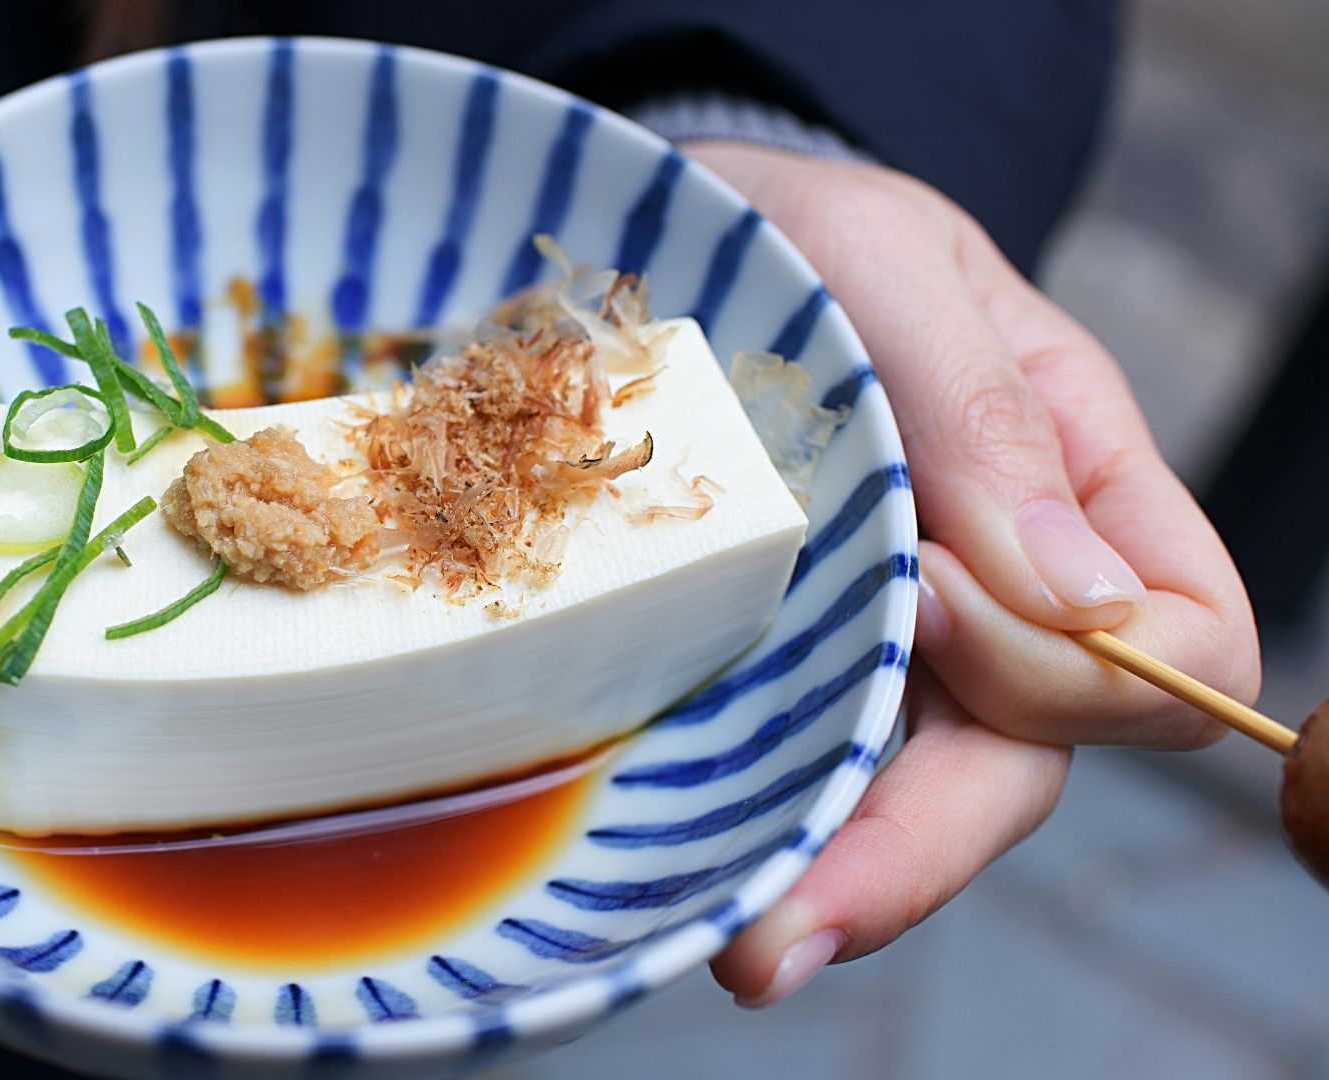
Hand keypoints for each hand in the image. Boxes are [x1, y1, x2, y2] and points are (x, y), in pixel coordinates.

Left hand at [683, 141, 1259, 1003]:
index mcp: (1079, 489)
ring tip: (746, 943)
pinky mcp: (781, 656)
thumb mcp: (893, 271)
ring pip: (911, 797)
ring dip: (839, 879)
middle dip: (922, 851)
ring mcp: (889, 636)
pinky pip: (803, 766)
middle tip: (794, 924)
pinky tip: (700, 871)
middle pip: (1026, 763)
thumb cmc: (807, 233)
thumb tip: (1081, 598)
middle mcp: (1000, 591)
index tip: (928, 593)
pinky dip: (767, 827)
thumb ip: (990, 417)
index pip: (1181, 647)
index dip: (1071, 664)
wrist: (682, 240)